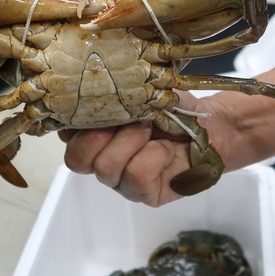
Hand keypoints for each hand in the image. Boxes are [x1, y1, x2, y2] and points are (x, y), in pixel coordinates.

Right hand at [60, 91, 206, 206]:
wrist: (210, 126)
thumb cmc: (173, 108)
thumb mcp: (143, 89)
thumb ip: (118, 89)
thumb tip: (99, 82)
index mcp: (93, 133)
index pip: (64, 135)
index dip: (72, 123)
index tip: (92, 105)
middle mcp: (101, 158)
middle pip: (75, 160)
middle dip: (98, 136)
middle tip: (126, 120)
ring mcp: (120, 179)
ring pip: (105, 169)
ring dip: (130, 143)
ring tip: (149, 130)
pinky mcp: (142, 193)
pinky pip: (135, 177)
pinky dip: (153, 157)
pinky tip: (165, 148)